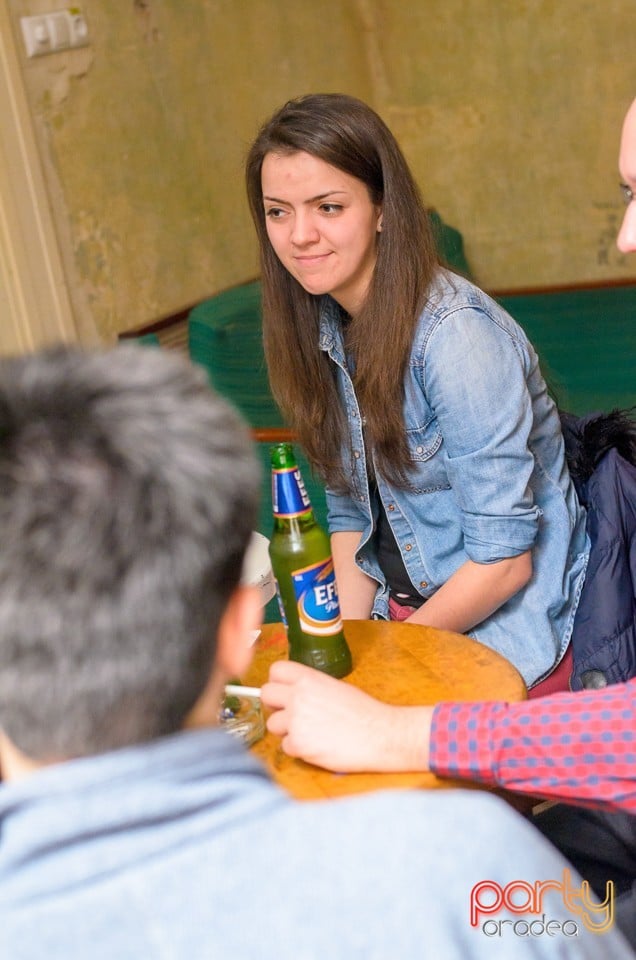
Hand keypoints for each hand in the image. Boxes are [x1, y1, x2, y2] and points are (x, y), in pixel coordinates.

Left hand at [261, 659, 432, 773]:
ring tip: (309, 733)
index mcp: (309, 678)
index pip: (275, 670)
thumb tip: (293, 694)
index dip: (278, 682)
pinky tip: (317, 746)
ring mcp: (296, 720)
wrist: (381, 734)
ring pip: (272, 724)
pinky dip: (298, 749)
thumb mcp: (336, 687)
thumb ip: (310, 687)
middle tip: (290, 714)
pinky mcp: (299, 744)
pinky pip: (285, 746)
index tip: (284, 692)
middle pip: (265, 695)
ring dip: (286, 730)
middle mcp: (298, 696)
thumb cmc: (364, 711)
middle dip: (275, 706)